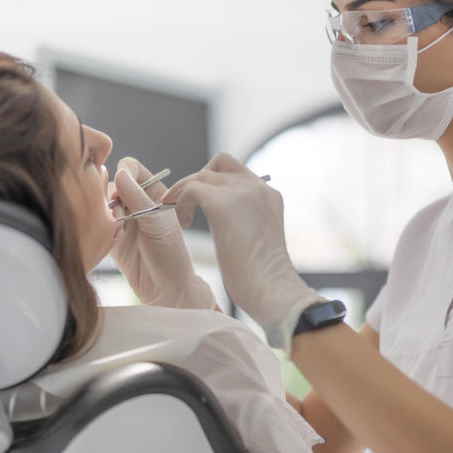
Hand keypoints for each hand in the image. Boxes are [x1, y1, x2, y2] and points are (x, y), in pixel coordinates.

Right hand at [110, 157, 215, 309]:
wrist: (165, 288)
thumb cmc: (170, 253)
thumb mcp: (157, 222)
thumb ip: (137, 198)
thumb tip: (119, 173)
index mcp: (153, 191)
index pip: (131, 168)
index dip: (123, 174)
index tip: (121, 189)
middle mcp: (136, 201)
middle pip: (111, 183)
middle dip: (112, 197)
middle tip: (120, 215)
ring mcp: (122, 218)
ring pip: (101, 203)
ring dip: (107, 215)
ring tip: (120, 232)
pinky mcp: (110, 234)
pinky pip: (97, 222)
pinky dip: (103, 229)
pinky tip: (115, 242)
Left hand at [162, 153, 322, 354]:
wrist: (272, 289)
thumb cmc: (263, 278)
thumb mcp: (258, 238)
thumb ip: (247, 220)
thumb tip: (228, 223)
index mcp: (269, 195)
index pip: (237, 171)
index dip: (215, 182)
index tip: (200, 203)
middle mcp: (258, 187)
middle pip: (220, 163)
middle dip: (197, 180)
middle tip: (186, 205)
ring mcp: (243, 192)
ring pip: (202, 174)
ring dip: (184, 191)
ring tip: (180, 217)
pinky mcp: (224, 204)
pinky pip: (192, 189)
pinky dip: (180, 202)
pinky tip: (183, 223)